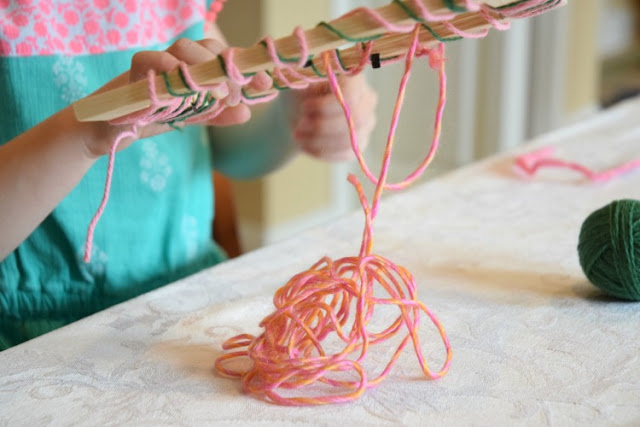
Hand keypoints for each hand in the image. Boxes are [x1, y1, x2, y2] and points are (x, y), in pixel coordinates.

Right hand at [83, 38, 271, 157]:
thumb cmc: (150, 117)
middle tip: (236, 94)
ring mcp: (156, 62)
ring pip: (184, 48)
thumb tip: (247, 113)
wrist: (109, 130)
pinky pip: (153, 61)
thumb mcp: (191, 117)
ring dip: (205, 68)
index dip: (243, 67)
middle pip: (207, 47)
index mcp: (191, 67)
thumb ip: (217, 114)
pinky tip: (187, 91)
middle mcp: (176, 59)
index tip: (263, 83)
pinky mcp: (134, 70)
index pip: (221, 56)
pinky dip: (171, 71)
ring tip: (217, 94)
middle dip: (227, 69)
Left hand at [289, 73, 376, 161]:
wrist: (299, 115)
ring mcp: (366, 124)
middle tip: (299, 126)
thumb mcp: (299, 84)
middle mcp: (367, 100)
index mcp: (354, 78)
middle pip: (355, 119)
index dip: (327, 105)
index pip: (351, 94)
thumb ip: (307, 81)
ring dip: (319, 141)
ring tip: (297, 136)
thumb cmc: (299, 94)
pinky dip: (322, 152)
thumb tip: (312, 85)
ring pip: (350, 139)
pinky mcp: (359, 144)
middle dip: (322, 126)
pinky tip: (305, 145)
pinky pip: (346, 154)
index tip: (304, 107)